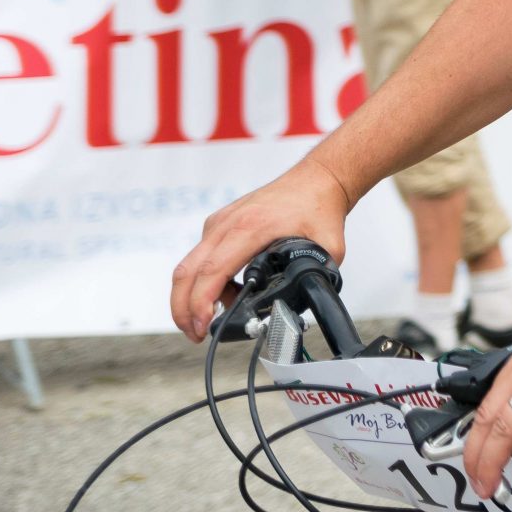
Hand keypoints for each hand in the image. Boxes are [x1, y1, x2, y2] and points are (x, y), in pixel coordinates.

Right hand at [170, 156, 353, 340]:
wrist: (317, 178)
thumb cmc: (320, 205)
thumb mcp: (328, 247)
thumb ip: (318, 277)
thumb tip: (308, 301)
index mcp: (250, 228)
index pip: (212, 271)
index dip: (201, 303)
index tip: (203, 326)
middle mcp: (227, 224)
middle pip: (187, 272)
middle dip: (184, 309)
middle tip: (196, 334)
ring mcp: (220, 222)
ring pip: (189, 266)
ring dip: (193, 297)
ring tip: (213, 319)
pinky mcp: (219, 224)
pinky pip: (200, 256)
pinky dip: (204, 280)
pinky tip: (225, 295)